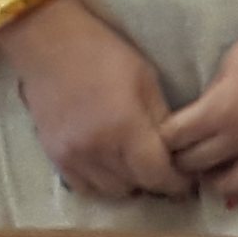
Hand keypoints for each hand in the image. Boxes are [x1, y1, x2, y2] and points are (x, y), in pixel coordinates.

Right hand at [2, 0, 185, 202]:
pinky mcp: (55, 156)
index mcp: (126, 129)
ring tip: (137, 165)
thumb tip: (178, 151)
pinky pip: (85, 187)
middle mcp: (98, 150)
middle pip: (136, 186)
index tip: (188, 180)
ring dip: (129, 183)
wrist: (49, 45)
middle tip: (165, 168)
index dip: (178, 183)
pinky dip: (102, 183)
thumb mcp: (146, 81)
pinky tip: (110, 165)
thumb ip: (161, 121)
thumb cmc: (105, 54)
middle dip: (155, 181)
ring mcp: (73, 156)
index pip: (158, 176)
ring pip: (111, 191)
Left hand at [163, 0, 237, 207]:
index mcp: (221, 109)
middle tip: (184, 154)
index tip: (167, 136)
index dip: (165, 137)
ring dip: (217, 181)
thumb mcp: (231, 62)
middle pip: (196, 165)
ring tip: (216, 172)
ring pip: (234, 188)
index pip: (174, 139)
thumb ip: (214, 96)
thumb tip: (202, 118)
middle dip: (184, 160)